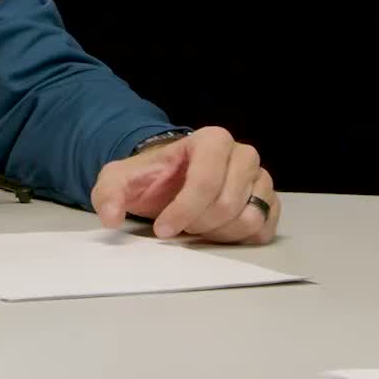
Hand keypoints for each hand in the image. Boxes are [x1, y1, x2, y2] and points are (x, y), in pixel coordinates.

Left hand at [90, 126, 277, 243]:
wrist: (170, 183)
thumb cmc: (152, 179)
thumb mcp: (120, 180)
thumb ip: (109, 194)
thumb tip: (111, 216)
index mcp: (211, 140)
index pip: (205, 181)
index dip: (183, 211)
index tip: (162, 229)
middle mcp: (242, 155)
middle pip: (227, 203)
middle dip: (198, 222)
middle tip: (180, 225)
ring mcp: (260, 179)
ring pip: (249, 218)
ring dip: (218, 232)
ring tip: (197, 226)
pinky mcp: (270, 203)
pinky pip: (263, 229)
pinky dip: (239, 238)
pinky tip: (216, 232)